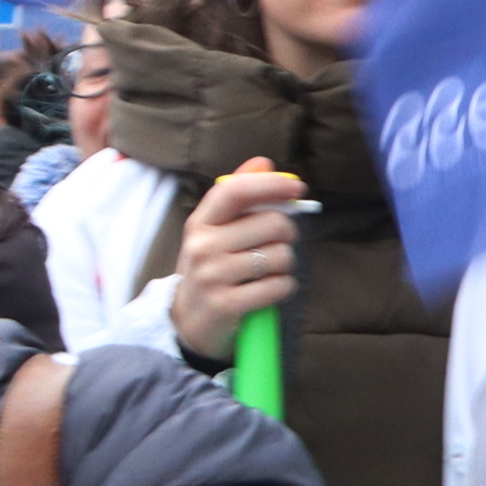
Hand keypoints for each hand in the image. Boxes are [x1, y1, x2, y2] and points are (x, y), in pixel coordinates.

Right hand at [168, 156, 306, 361]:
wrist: (188, 322)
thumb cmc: (212, 268)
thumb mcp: (216, 231)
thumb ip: (240, 195)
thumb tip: (264, 163)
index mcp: (201, 221)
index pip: (236, 191)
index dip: (271, 185)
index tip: (297, 189)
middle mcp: (203, 246)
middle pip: (272, 224)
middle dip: (287, 234)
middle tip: (277, 245)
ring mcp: (212, 276)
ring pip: (281, 256)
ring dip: (285, 264)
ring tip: (267, 272)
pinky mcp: (226, 304)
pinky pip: (279, 285)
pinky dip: (283, 287)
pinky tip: (268, 290)